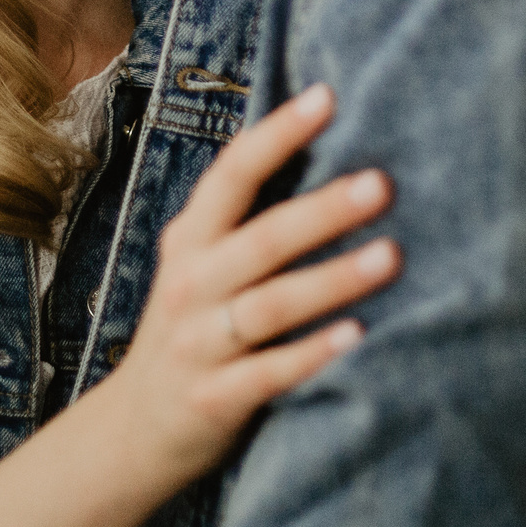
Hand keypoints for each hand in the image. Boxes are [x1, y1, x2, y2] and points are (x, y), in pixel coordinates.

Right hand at [102, 81, 398, 490]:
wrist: (134, 429)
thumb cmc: (192, 330)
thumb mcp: (201, 267)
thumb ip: (247, 222)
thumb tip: (331, 157)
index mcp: (191, 240)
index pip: (232, 174)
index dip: (277, 134)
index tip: (328, 97)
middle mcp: (191, 284)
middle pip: (262, 238)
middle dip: (323, 209)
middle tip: (382, 183)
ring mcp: (200, 342)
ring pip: (271, 304)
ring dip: (332, 279)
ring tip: (391, 256)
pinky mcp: (213, 399)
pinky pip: (269, 373)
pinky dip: (313, 354)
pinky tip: (359, 337)